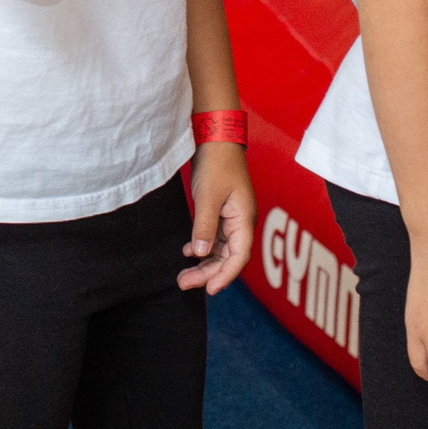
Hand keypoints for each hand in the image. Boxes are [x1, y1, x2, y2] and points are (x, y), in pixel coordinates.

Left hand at [178, 142, 253, 292]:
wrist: (216, 138)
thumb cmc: (216, 163)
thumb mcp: (207, 196)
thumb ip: (204, 226)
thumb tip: (200, 254)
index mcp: (244, 219)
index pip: (239, 256)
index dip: (225, 275)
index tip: (210, 290)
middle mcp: (241, 221)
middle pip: (229, 257)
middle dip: (208, 273)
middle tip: (184, 284)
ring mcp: (232, 217)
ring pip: (221, 249)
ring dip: (204, 263)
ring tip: (183, 276)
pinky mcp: (221, 211)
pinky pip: (215, 237)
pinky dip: (202, 247)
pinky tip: (186, 253)